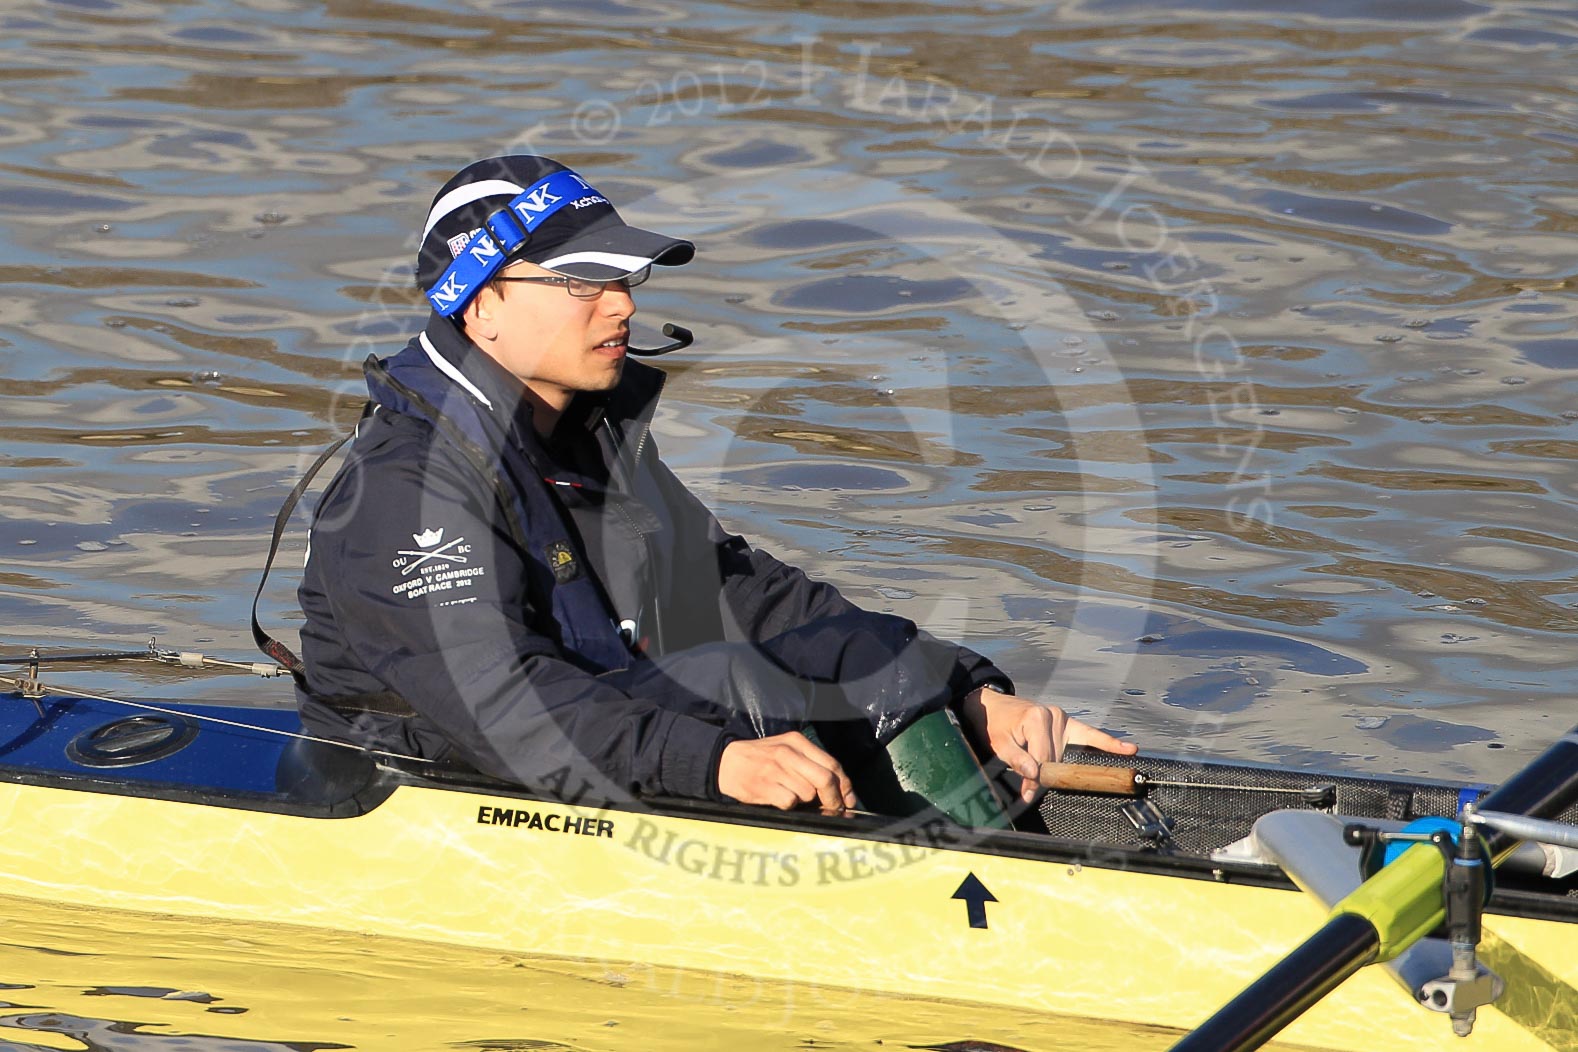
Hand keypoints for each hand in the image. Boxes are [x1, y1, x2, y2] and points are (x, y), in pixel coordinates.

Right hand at [717, 731, 857, 811]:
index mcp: (797, 741)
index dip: (845, 785)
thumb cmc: (761, 758)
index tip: (848, 799)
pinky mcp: (765, 786)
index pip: (832, 764)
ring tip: (793, 795)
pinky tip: (779, 798)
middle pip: (825, 779)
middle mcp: (788, 753)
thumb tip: (840, 790)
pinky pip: (790, 802)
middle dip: (833, 799)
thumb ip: (811, 763)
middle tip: (833, 808)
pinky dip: (789, 805)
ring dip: (806, 801)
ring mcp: (776, 769)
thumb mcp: (786, 749)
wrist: (726, 762)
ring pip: (808, 793)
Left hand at [961, 687, 1137, 804]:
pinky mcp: (1068, 723)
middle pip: (1056, 759)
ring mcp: (1064, 719)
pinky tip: (1127, 749)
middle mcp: (1055, 716)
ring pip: (1067, 754)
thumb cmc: (994, 724)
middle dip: (1045, 775)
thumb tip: (1034, 776)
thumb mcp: (999, 744)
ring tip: (1049, 772)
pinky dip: (1108, 743)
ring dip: (1059, 766)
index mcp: (1037, 719)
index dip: (1035, 779)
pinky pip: (1091, 735)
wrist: (991, 706)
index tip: (1027, 795)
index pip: (1044, 759)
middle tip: (1028, 789)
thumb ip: (1017, 761)